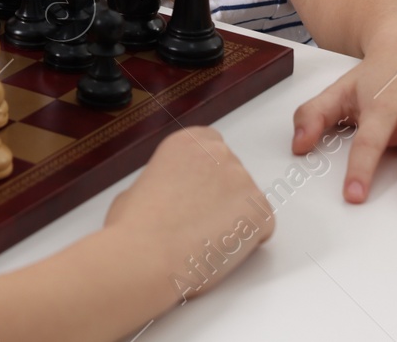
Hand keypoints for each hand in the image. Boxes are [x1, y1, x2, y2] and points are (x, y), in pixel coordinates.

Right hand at [106, 127, 272, 304]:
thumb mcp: (139, 185)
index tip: (197, 194)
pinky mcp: (260, 209)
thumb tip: (171, 196)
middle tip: (199, 224)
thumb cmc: (135, 227)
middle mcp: (218, 153)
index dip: (207, 177)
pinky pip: (262, 227)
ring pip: (247, 203)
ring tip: (205, 240)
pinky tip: (219, 249)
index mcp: (187, 141)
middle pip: (232, 175)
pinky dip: (247, 242)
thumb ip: (166, 181)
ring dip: (234, 220)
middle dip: (222, 199)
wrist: (147, 255)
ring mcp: (242, 179)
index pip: (213, 148)